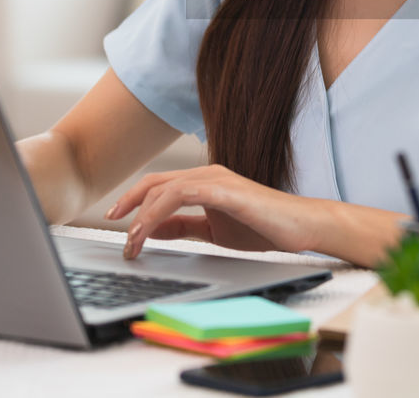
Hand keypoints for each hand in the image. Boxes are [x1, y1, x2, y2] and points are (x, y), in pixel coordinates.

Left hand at [106, 164, 325, 259]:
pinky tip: (149, 230)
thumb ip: (184, 227)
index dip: (132, 201)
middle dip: (128, 207)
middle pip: (153, 183)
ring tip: (131, 242)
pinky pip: (182, 195)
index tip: (117, 223)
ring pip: (163, 189)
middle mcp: (207, 175)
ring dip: (140, 216)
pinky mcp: (225, 189)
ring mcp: (216, 179)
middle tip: (118, 237)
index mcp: (204, 182)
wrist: (301, 226)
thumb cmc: (264, 226)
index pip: (158, 186)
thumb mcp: (214, 230)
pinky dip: (159, 212)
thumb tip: (152, 230)